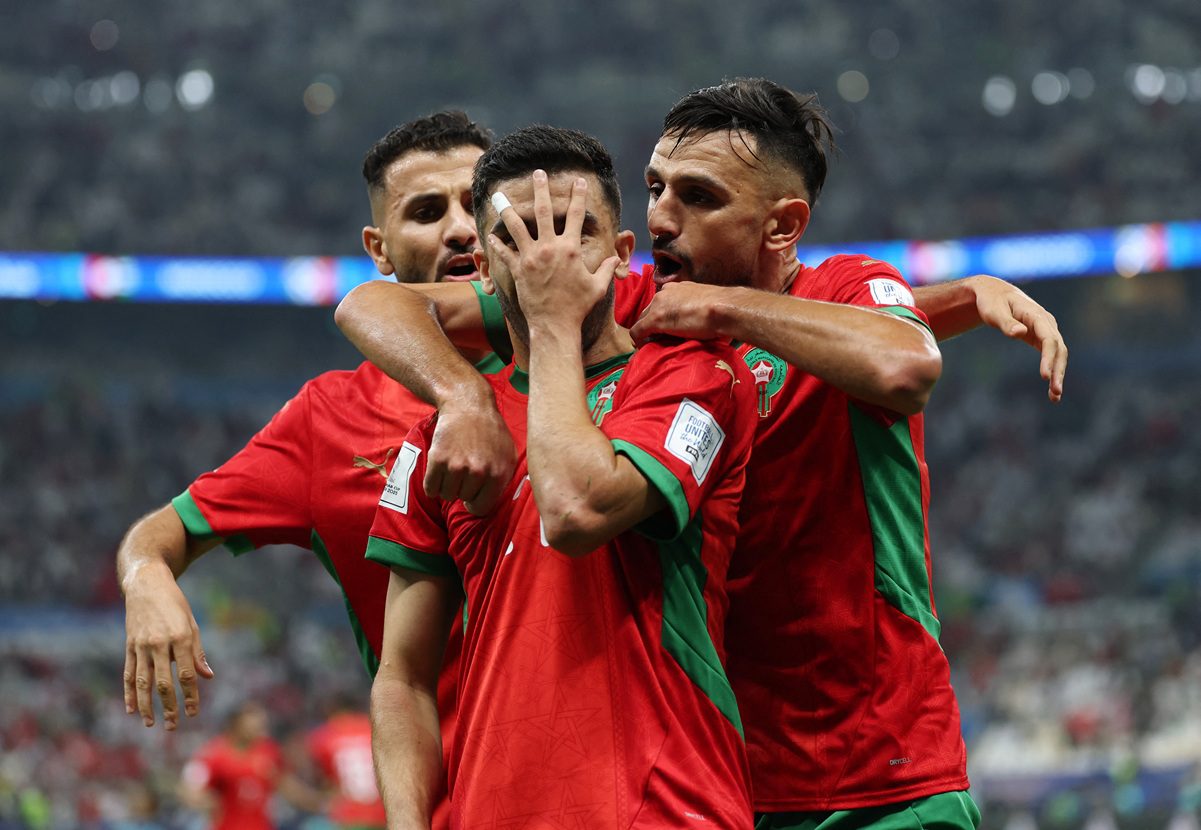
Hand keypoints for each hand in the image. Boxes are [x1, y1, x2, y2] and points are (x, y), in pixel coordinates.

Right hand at [123, 565, 212, 729]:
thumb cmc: (175, 604)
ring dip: (146, 705)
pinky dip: (129, 692)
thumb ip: (198, 652)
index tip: (194, 713)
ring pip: (143, 682)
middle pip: (164, 682)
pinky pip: (129, 673)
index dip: (191, 695)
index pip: (187, 674)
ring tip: (150, 724)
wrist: (147, 584)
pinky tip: (131, 708)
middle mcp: (159, 644)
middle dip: (169, 706)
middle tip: (174, 726)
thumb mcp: (192, 624)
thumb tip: (207, 677)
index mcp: (180, 638)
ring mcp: (141, 646)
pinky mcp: (129, 646)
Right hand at [426, 398, 515, 514]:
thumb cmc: (490, 431)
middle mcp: (479, 472)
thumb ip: (503, 480)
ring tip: (454, 468)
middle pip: (463, 499)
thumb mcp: (509, 454)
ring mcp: (457, 466)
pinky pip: (430, 488)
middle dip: (463, 488)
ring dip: (448, 486)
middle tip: (465, 470)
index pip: (482, 508)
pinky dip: (432, 484)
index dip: (476, 502)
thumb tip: (491, 502)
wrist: (467, 405)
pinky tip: (440, 472)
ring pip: (447, 495)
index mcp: (499, 473)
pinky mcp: (438, 459)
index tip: (473, 494)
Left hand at [488, 171, 620, 329]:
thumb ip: (606, 269)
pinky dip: (496, 244)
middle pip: (544, 212)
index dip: (579, 196)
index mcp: (571, 249)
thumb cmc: (578, 306)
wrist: (555, 324)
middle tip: (538, 173)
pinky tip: (489, 235)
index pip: (577, 216)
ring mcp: (531, 257)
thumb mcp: (598, 287)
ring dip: (508, 209)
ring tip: (498, 195)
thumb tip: (614, 260)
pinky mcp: (518, 270)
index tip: (578, 181)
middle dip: (541, 190)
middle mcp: (550, 248)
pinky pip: (504, 253)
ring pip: (517, 227)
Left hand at [629, 282, 732, 345]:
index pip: (662, 303)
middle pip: (650, 311)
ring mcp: (659, 305)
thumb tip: (698, 322)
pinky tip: (644, 348)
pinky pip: (638, 331)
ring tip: (654, 345)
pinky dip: (639, 341)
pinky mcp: (655, 319)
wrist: (724, 309)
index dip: (662, 318)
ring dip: (647, 332)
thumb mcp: (706, 303)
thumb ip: (696, 308)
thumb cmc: (723, 309)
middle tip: (659, 339)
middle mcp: (665, 292)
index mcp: (678, 288)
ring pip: (643, 320)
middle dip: (652, 325)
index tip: (667, 330)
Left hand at [970, 275, 1067, 401]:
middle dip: (1058, 371)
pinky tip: (1050, 389)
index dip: (1048, 358)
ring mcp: (1046, 330)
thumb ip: (1006, 323)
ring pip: (1058, 354)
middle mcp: (1047, 323)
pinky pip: (1051, 355)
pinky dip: (1052, 370)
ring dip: (1058, 374)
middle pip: (1059, 349)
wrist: (993, 293)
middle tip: (1055, 393)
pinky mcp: (1041, 337)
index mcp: (1037, 315)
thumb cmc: (991, 302)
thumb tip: (1019, 333)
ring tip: (1055, 397)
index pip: (1049, 339)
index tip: (1044, 376)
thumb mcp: (993, 311)